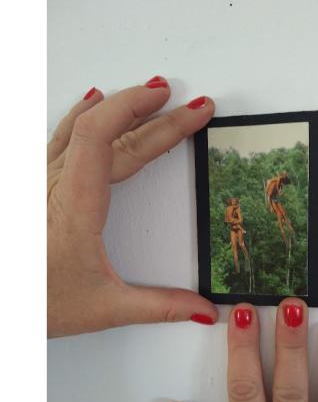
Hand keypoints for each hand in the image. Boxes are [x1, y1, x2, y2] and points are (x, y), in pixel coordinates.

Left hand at [47, 77, 218, 336]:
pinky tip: (92, 102)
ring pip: (84, 127)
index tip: (187, 109)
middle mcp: (53, 183)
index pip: (112, 138)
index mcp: (73, 203)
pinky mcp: (34, 186)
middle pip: (110, 130)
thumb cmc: (31, 302)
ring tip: (152, 92)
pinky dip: (86, 114)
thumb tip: (202, 308)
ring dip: (122, 106)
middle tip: (193, 107)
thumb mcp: (103, 308)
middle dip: (158, 114)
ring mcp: (40, 181)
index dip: (152, 116)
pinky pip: (63, 135)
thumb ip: (160, 306)